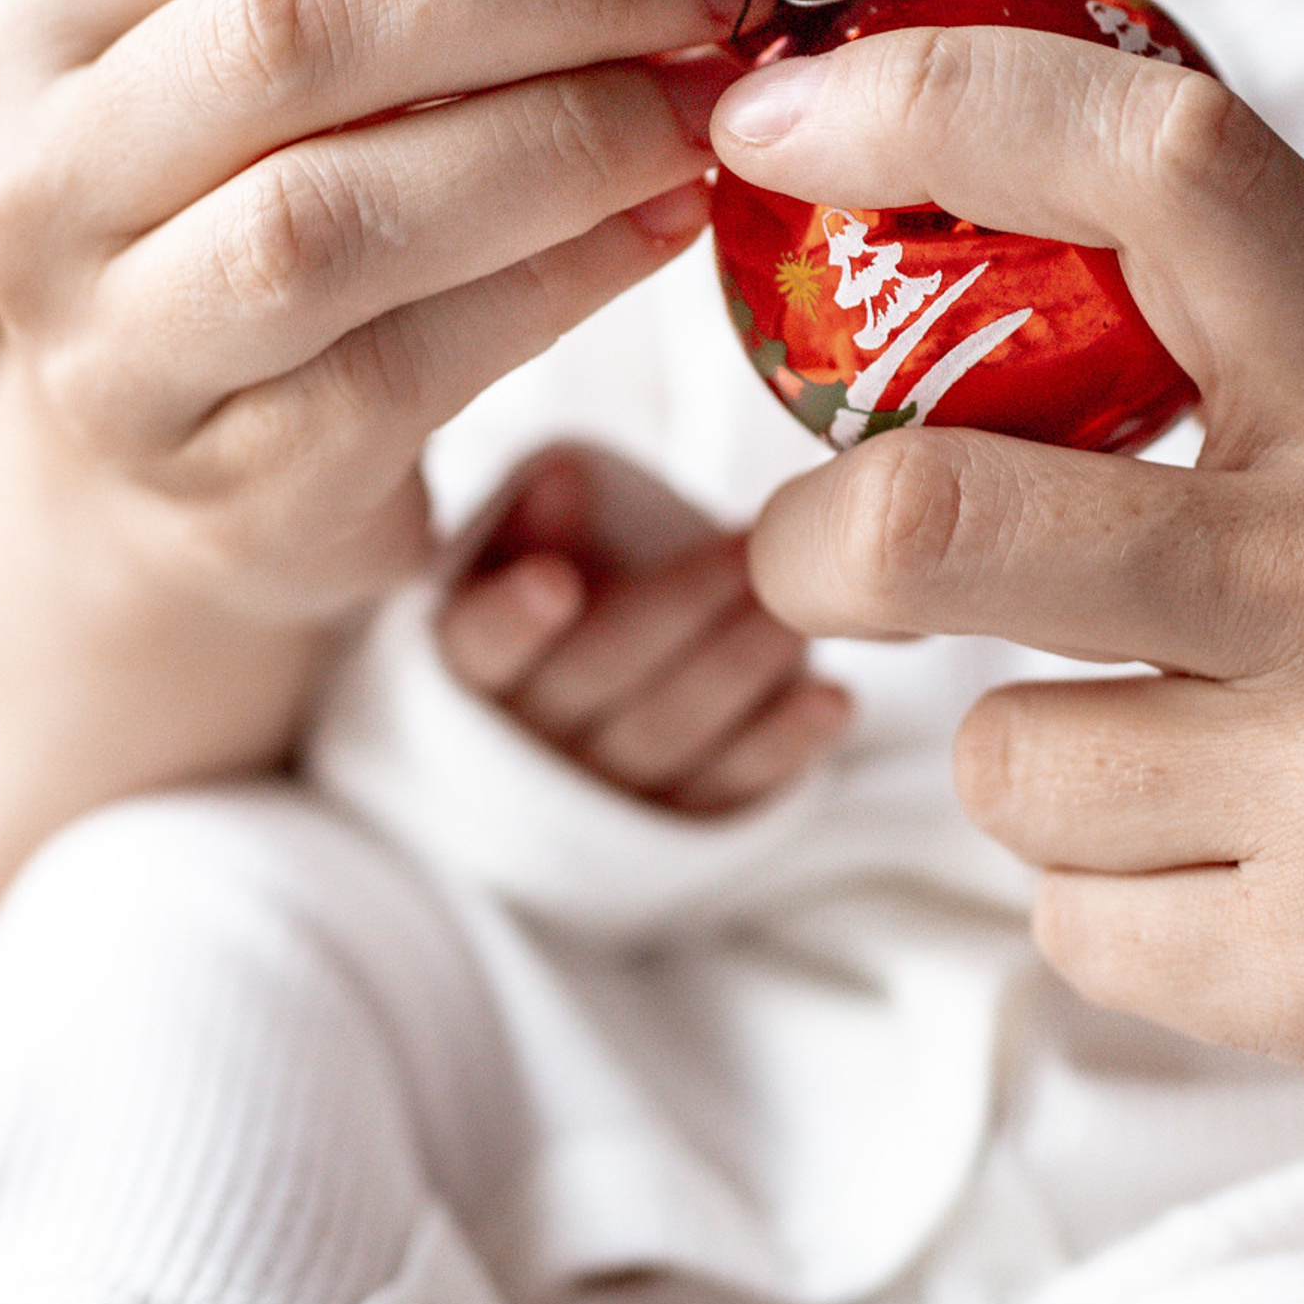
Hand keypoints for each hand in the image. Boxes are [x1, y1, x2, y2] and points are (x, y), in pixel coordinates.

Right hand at [0, 0, 817, 631]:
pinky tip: (676, 221)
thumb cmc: (310, 212)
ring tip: (724, 101)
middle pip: (308, 9)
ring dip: (570, 130)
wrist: (200, 495)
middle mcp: (52, 158)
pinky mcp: (228, 483)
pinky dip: (563, 277)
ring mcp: (116, 340)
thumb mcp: (350, 58)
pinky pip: (408, 364)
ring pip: (333, 207)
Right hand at [438, 444, 847, 812]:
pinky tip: (832, 700)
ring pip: (667, 733)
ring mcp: (599, 794)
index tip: (556, 582)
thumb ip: (538, 524)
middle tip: (753, 551)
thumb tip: (566, 475)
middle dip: (678, 611)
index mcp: (470, 666)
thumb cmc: (552, 612)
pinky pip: (724, 791)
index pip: (480, 645)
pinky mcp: (668, 828)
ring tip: (800, 613)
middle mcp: (524, 742)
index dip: (513, 617)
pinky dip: (781, 748)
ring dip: (741, 669)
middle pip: (597, 677)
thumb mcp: (519, 562)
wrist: (563, 735)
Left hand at [711, 26, 1303, 1303]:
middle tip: (808, 553)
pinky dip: (1123, 915)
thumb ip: (1282, 387)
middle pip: (945, 509)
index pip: (1156, 163)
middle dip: (813, 544)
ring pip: (1001, 758)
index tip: (783, 117)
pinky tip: (1270, 900)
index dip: (941, 104)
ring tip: (1210, 779)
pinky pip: (1075, 930)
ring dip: (1049, 768)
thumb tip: (993, 330)